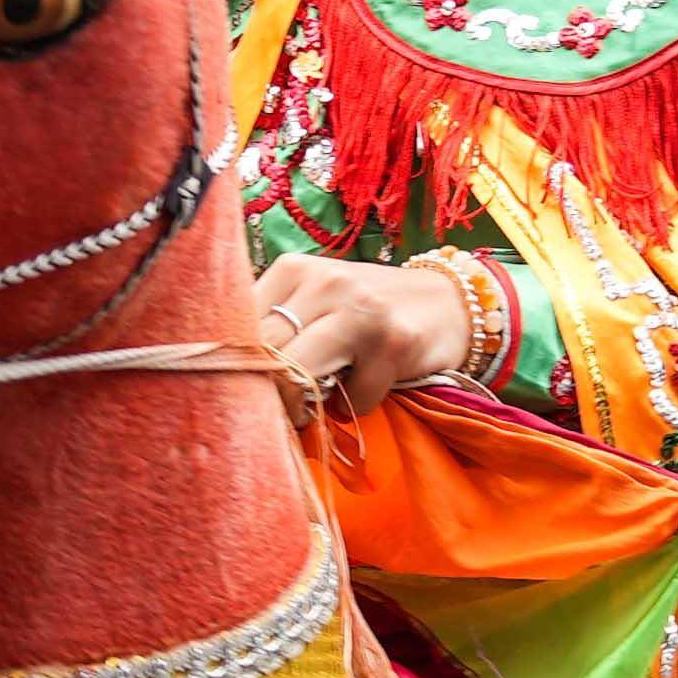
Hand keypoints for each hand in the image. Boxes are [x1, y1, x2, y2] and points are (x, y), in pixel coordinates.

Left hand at [254, 251, 472, 416]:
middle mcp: (325, 282)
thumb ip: (276, 325)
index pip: (239, 325)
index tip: (245, 389)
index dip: (237, 367)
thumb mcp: (317, 302)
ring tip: (314, 406)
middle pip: (265, 353)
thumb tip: (229, 375)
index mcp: (294, 269)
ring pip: (300, 376)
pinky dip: (356, 405)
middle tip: (279, 408)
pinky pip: (354, 398)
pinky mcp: (393, 342)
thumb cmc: (368, 310)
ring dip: (304, 405)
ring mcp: (361, 310)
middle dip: (267, 392)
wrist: (449, 303)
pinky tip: (368, 385)